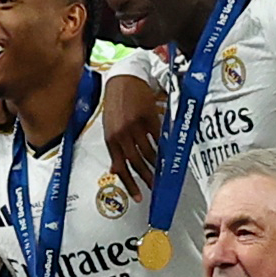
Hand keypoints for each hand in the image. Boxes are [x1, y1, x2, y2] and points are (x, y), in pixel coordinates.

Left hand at [99, 69, 161, 195]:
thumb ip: (113, 149)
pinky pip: (157, 137)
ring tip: (162, 172)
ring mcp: (135, 126)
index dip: (130, 184)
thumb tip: (114, 169)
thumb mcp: (108, 127)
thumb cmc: (115, 104)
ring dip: (156, 164)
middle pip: (136, 163)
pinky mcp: (148, 118)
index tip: (139, 197)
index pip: (120, 167)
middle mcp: (122, 135)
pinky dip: (163, 147)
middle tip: (154, 187)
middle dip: (146, 178)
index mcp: (110, 139)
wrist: (123, 80)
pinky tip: (166, 153)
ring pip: (148, 152)